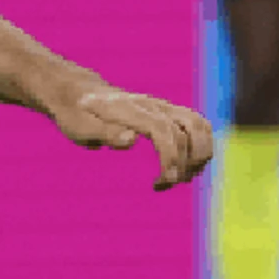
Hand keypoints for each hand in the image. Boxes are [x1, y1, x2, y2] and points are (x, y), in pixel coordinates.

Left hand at [48, 81, 215, 190]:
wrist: (81, 94)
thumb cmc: (77, 115)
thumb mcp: (80, 127)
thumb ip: (105, 133)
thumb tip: (131, 140)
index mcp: (131, 108)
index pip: (162, 129)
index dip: (170, 155)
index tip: (165, 180)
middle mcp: (153, 105)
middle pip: (187, 129)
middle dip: (184, 162)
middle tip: (165, 184)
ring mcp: (164, 107)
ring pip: (200, 125)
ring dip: (199, 155)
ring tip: (180, 177)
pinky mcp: (170, 113)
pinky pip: (199, 126)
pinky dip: (201, 147)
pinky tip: (184, 168)